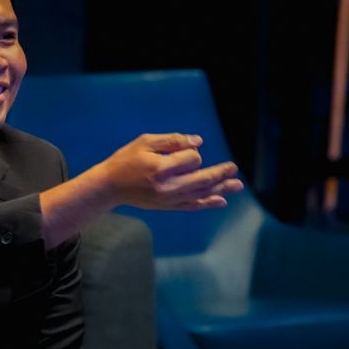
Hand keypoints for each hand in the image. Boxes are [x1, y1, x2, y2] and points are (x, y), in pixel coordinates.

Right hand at [96, 133, 242, 209]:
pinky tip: (222, 200)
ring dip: (221, 189)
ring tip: (237, 185)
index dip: (191, 152)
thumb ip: (172, 141)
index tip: (183, 149)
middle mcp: (167, 187)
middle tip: (234, 167)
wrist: (111, 186)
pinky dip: (208, 203)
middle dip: (220, 173)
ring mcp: (169, 200)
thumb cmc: (127, 160)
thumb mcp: (146, 142)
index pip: (191, 159)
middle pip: (202, 180)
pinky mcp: (168, 207)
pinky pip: (193, 206)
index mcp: (161, 168)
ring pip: (201, 194)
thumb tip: (198, 142)